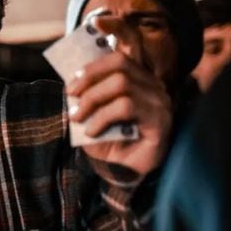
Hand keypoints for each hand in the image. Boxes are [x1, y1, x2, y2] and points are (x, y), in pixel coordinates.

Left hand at [67, 50, 171, 176]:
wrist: (123, 172)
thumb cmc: (108, 142)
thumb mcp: (91, 116)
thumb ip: (85, 97)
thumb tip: (69, 84)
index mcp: (138, 80)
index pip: (118, 58)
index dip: (92, 67)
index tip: (70, 83)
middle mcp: (153, 87)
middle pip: (120, 66)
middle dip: (89, 80)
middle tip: (70, 98)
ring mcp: (160, 102)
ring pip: (122, 84)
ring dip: (92, 99)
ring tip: (78, 118)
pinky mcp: (160, 120)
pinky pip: (126, 107)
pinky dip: (102, 117)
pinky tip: (92, 131)